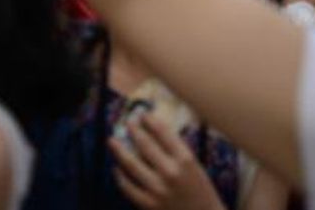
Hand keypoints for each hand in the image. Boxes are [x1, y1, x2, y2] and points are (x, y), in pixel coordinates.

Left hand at [109, 113, 225, 209]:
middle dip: (133, 130)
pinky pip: (127, 186)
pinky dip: (120, 175)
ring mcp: (158, 189)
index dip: (150, 121)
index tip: (143, 114)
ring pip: (131, 163)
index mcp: (185, 159)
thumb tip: (153, 134)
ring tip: (112, 141)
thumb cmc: (202, 192)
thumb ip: (176, 152)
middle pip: (145, 144)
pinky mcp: (148, 205)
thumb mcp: (195, 166)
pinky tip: (117, 168)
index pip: (163, 132)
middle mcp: (170, 172)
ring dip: (119, 149)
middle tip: (127, 122)